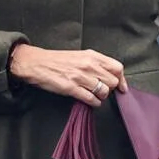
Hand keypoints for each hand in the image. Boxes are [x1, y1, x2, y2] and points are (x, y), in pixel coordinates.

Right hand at [7, 45, 127, 105]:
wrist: (36, 63)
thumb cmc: (57, 60)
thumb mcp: (80, 56)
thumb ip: (96, 64)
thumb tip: (111, 75)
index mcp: (92, 56)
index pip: (117, 68)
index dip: (122, 79)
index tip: (122, 87)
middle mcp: (88, 65)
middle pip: (113, 82)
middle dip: (110, 89)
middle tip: (103, 90)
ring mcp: (80, 77)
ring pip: (104, 91)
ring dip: (102, 96)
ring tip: (95, 95)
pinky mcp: (71, 88)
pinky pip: (91, 99)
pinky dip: (94, 103)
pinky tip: (90, 101)